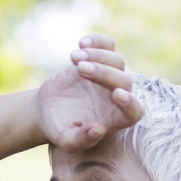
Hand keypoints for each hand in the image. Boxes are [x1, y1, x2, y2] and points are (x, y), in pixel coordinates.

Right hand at [36, 36, 144, 150]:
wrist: (47, 109)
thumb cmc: (59, 128)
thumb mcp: (66, 140)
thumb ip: (81, 140)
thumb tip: (99, 130)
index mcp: (114, 119)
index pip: (134, 112)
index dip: (130, 104)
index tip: (116, 94)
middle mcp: (116, 97)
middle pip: (125, 82)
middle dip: (104, 74)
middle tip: (81, 70)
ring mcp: (110, 76)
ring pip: (118, 61)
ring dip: (98, 57)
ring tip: (75, 59)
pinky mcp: (99, 60)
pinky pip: (108, 45)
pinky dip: (98, 41)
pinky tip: (81, 44)